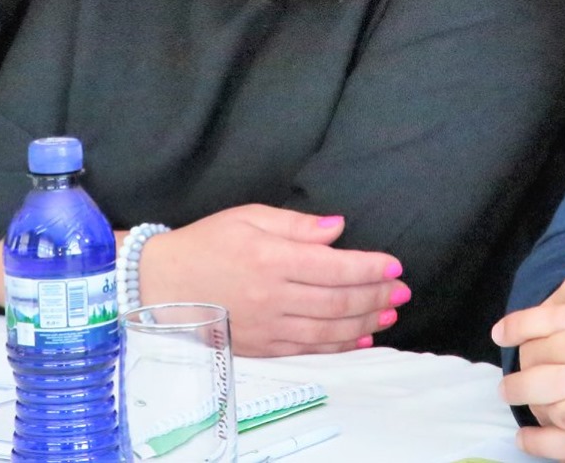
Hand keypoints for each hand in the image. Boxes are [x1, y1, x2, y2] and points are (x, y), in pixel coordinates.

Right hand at [136, 204, 406, 356]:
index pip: (334, 267)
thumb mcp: (248, 216)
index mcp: (271, 258)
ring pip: (329, 329)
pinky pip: (309, 349)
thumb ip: (296, 224)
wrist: (161, 285)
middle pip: (338, 301)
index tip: (395, 263)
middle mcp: (273, 296)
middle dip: (377, 295)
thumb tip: (337, 228)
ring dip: (365, 321)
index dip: (369, 267)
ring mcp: (268, 326)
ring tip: (391, 313)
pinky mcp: (262, 347)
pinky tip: (361, 337)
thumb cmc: (206, 243)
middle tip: (403, 290)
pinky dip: (340, 345)